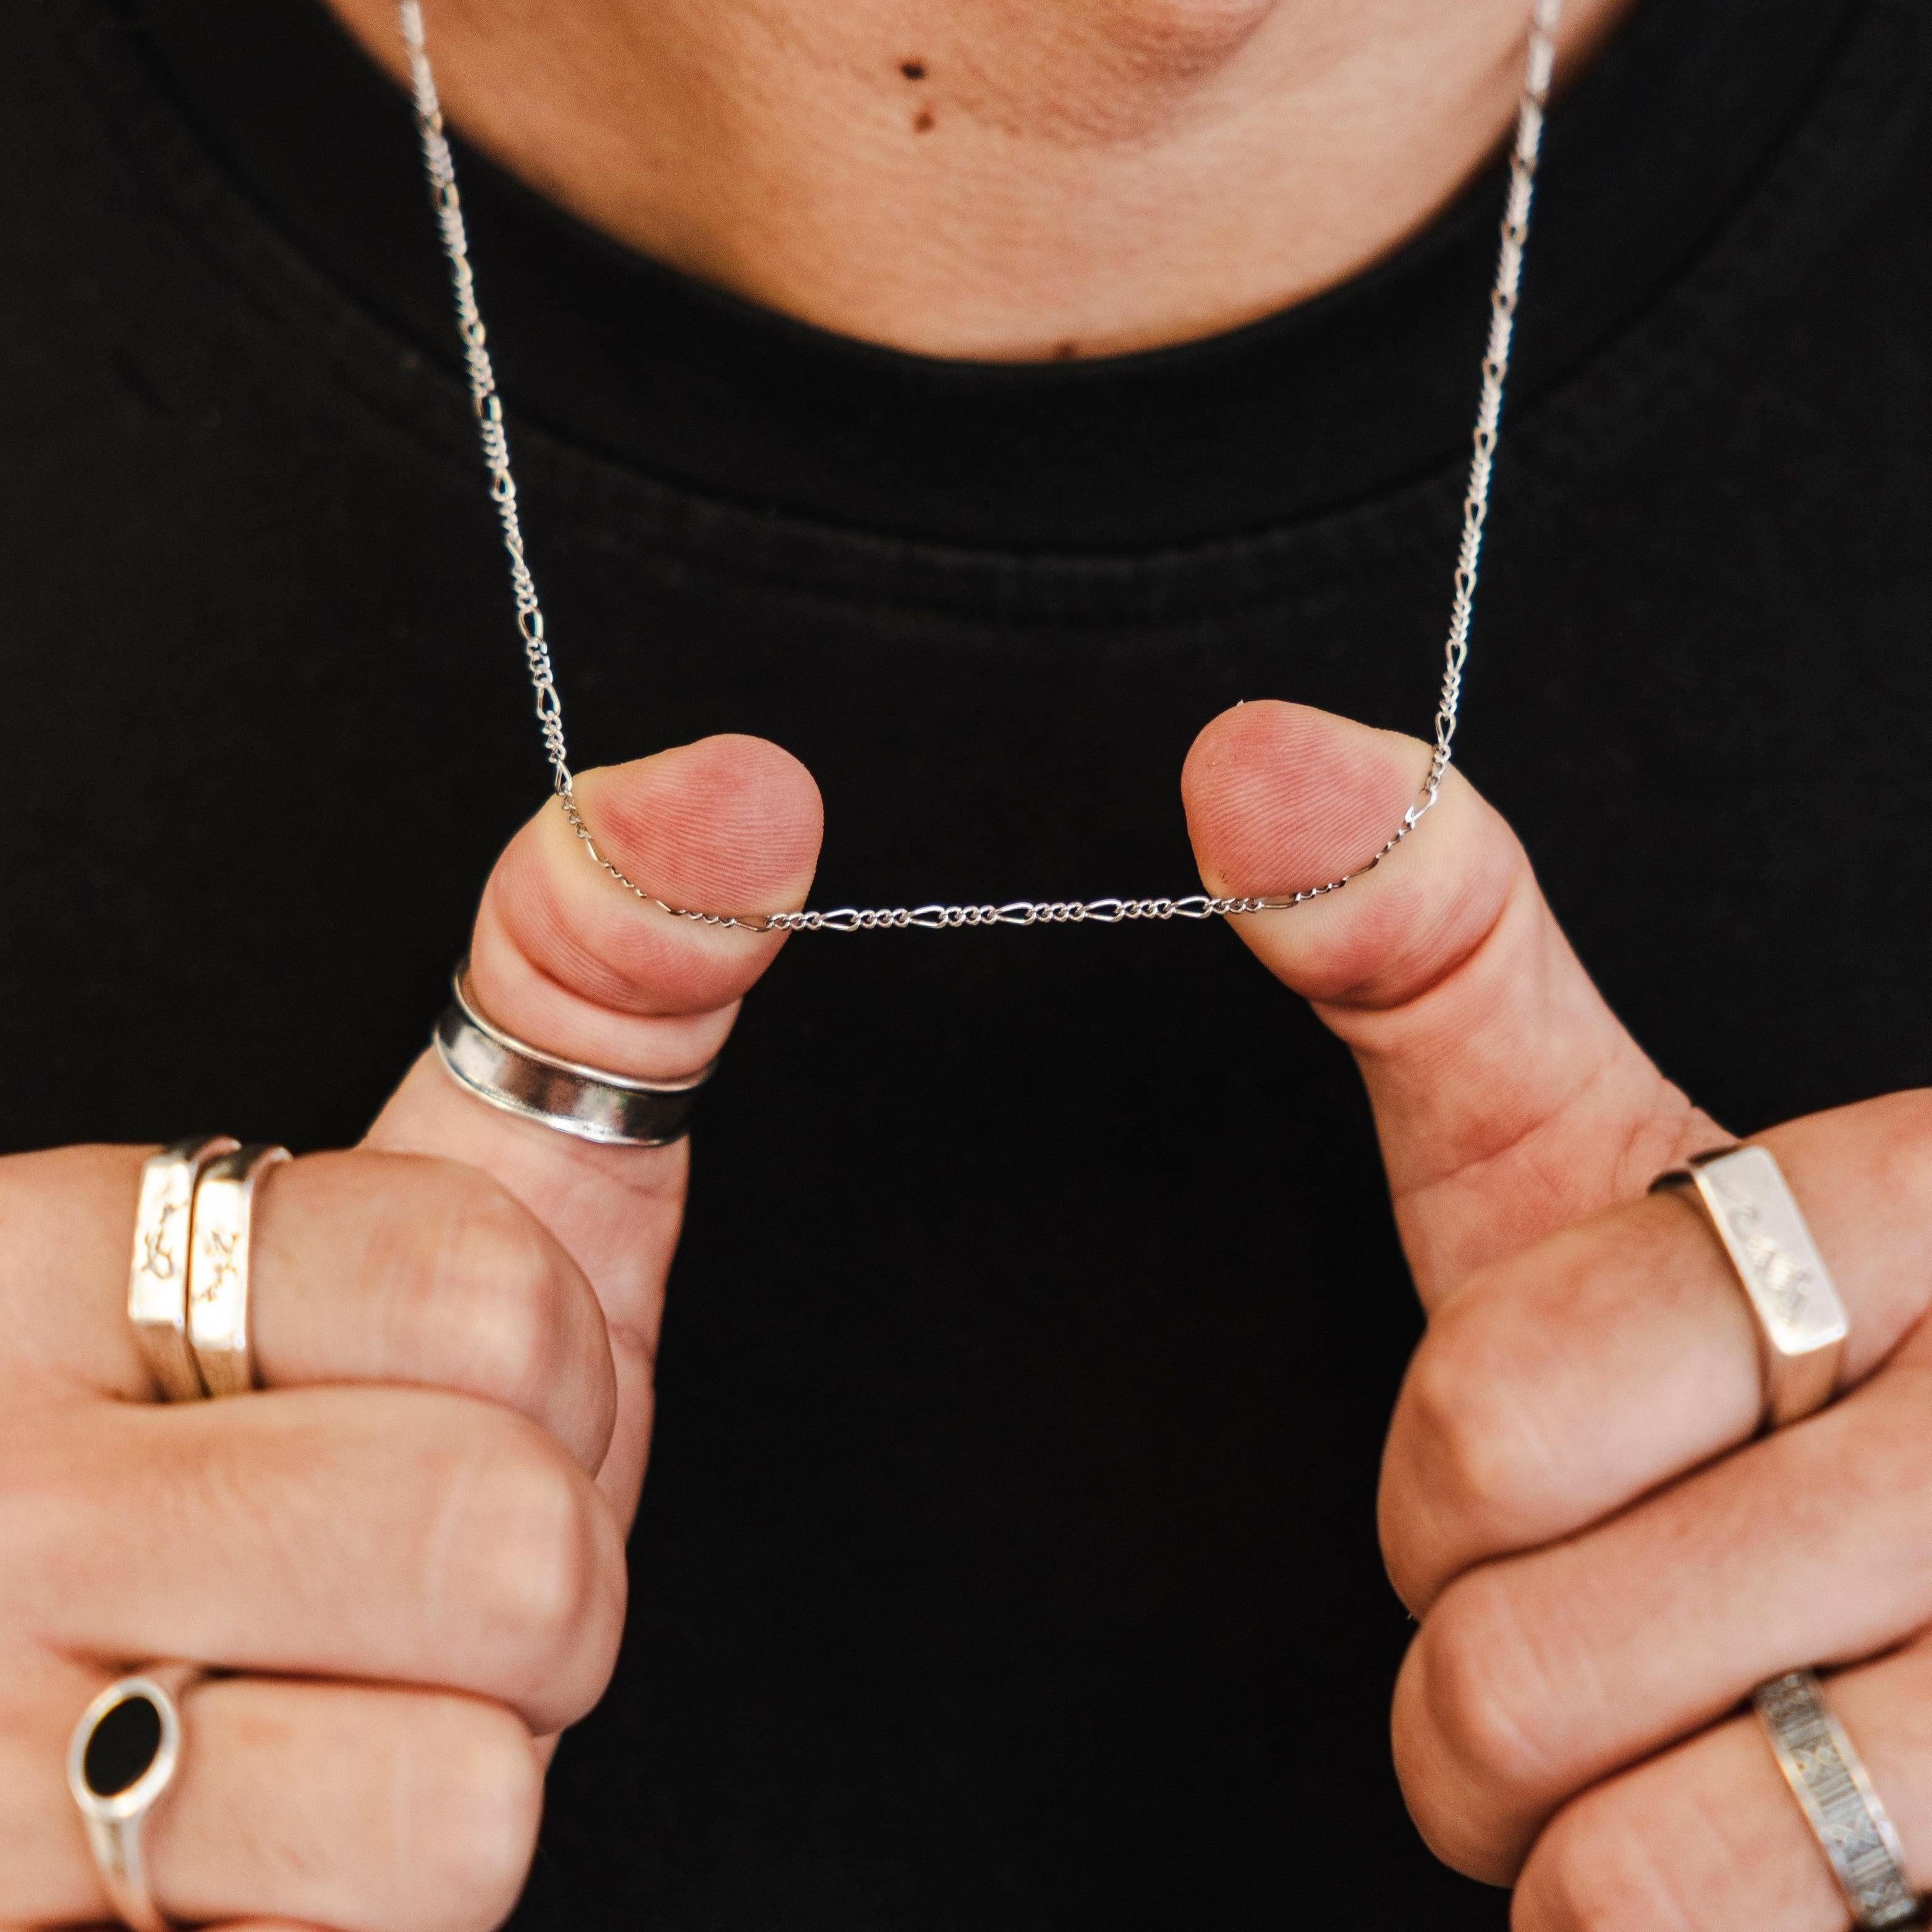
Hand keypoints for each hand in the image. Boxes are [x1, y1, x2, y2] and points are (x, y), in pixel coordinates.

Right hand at [5, 736, 820, 1931]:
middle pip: (506, 1544)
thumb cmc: (305, 1427)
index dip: (558, 1370)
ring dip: (473, 1748)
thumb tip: (748, 790)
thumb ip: (591, 984)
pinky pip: (404, 1918)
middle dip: (541, 1580)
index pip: (487, 1290)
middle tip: (418, 1574)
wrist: (59, 1719)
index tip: (453, 1391)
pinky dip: (397, 1894)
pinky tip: (282, 1828)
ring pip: (469, 1776)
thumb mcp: (439, 1198)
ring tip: (347, 1701)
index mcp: (69, 1259)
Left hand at [1184, 700, 1931, 1928]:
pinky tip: (1739, 1835)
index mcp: (1902, 1207)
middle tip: (1594, 1611)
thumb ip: (1413, 941)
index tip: (1541, 1463)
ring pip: (1622, 1865)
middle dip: (1483, 1666)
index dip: (1444, 1481)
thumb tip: (1246, 758)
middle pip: (1516, 1657)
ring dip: (1563, 1832)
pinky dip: (1649, 1930)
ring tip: (1664, 1737)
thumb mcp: (1573, 1129)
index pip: (1492, 1414)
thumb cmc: (1720, 1348)